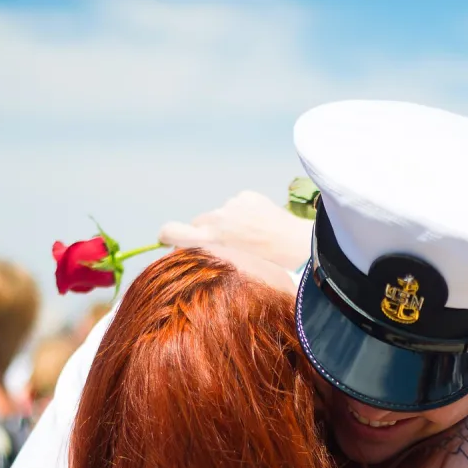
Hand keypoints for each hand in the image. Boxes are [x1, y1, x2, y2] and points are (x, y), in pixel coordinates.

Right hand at [159, 190, 312, 271]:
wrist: (300, 248)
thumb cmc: (267, 269)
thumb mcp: (232, 270)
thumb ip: (211, 258)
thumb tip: (196, 253)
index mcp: (210, 240)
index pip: (172, 231)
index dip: (168, 235)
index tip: (169, 239)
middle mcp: (216, 219)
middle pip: (200, 223)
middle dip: (209, 232)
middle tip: (230, 247)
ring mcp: (232, 205)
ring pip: (221, 214)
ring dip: (230, 223)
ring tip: (253, 239)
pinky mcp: (247, 196)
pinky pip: (239, 205)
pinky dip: (246, 213)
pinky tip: (262, 226)